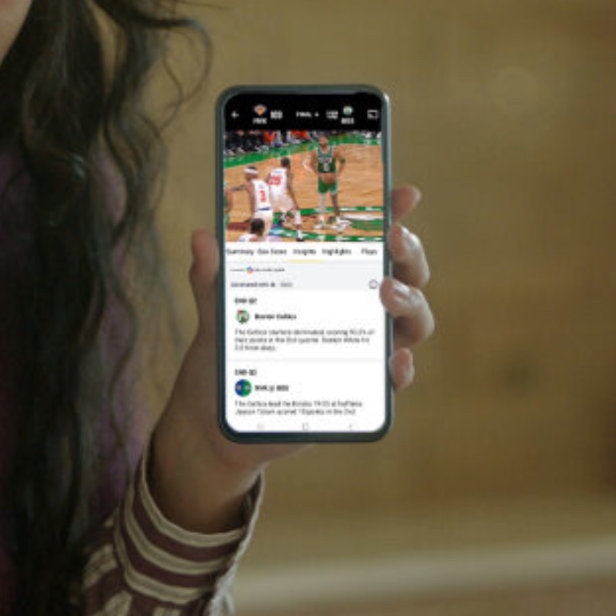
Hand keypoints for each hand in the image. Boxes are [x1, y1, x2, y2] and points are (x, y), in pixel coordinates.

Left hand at [147, 184, 434, 532]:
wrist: (216, 421)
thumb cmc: (226, 354)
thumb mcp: (217, 309)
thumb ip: (212, 274)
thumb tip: (202, 237)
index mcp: (330, 276)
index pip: (371, 238)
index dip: (393, 212)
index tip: (404, 194)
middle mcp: (356, 307)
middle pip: (406, 273)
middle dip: (410, 251)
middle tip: (394, 239)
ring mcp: (364, 347)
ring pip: (413, 321)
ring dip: (410, 302)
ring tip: (386, 294)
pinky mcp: (362, 390)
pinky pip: (396, 379)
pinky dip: (402, 368)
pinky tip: (394, 362)